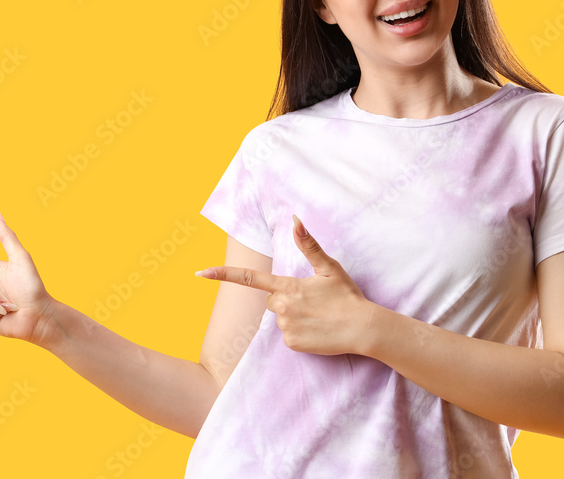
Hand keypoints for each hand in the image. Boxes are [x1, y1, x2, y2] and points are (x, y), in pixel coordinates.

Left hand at [196, 214, 374, 355]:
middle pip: (273, 300)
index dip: (222, 275)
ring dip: (295, 316)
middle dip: (287, 299)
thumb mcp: (328, 268)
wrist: (363, 328)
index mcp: (288, 286)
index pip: (249, 279)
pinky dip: (300, 333)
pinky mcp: (292, 344)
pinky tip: (317, 330)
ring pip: (281, 318)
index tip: (200, 273)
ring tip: (319, 316)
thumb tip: (295, 219)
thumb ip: (308, 245)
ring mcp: (286, 327)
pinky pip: (289, 336)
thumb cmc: (347, 296)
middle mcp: (282, 307)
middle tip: (313, 302)